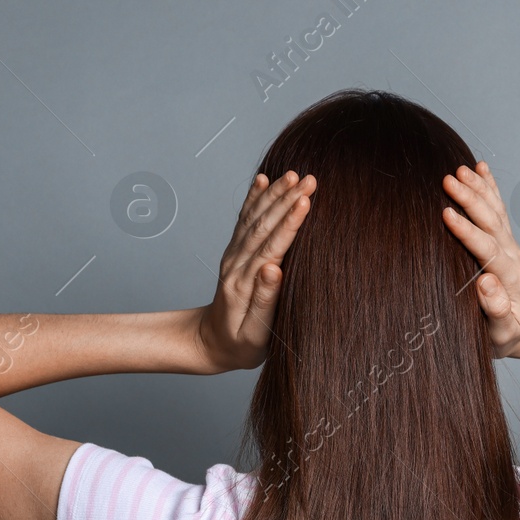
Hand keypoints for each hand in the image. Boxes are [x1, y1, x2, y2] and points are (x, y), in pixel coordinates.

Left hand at [196, 169, 315, 371]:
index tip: (305, 202)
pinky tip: (263, 180)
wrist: (210, 343)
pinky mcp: (234, 252)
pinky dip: (253, 199)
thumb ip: (264, 302)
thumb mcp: (254, 334)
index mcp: (245, 284)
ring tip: (293, 174)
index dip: (289, 224)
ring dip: (274, 194)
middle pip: (264, 226)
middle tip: (309, 179)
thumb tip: (273, 269)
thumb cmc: (239, 345)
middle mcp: (237, 265)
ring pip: (255, 219)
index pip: (271, 247)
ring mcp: (234, 256)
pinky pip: (244, 221)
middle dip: (287, 200)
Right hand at [441, 162, 519, 358]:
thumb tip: (486, 283)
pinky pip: (498, 210)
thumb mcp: (501, 333)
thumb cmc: (505, 335)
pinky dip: (490, 188)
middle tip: (448, 180)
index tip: (446, 214)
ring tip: (461, 169)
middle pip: (492, 223)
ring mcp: (510, 246)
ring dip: (479, 188)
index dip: (467, 232)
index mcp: (510, 279)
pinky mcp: (505, 241)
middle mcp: (513, 258)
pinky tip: (481, 168)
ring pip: (496, 211)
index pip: (487, 250)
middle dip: (470, 200)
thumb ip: (496, 311)